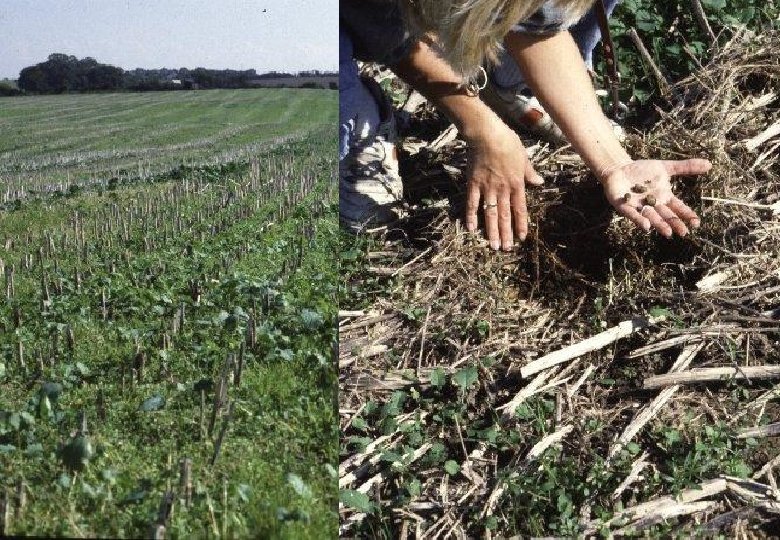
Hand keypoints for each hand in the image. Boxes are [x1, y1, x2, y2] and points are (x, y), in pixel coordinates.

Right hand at [464, 123, 543, 250]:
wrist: (487, 134)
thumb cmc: (507, 142)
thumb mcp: (524, 157)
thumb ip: (529, 172)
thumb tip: (539, 182)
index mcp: (516, 183)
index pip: (520, 209)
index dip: (521, 224)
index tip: (521, 238)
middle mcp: (503, 189)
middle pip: (504, 215)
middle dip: (506, 233)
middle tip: (506, 249)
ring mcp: (487, 188)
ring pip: (490, 214)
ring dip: (492, 231)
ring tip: (493, 245)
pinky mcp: (473, 184)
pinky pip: (472, 203)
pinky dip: (471, 216)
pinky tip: (471, 228)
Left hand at [601, 159, 711, 237]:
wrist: (620, 169)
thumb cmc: (643, 171)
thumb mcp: (665, 167)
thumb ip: (686, 167)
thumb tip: (710, 164)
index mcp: (664, 197)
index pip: (678, 208)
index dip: (686, 215)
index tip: (696, 223)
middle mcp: (653, 205)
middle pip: (666, 216)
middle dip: (674, 223)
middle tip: (684, 232)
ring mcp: (639, 207)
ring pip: (651, 218)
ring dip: (659, 225)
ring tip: (668, 233)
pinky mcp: (625, 206)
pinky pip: (633, 215)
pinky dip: (639, 220)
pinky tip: (646, 226)